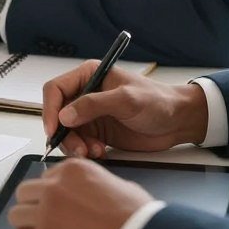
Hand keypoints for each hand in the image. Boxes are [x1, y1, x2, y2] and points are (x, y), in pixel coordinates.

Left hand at [9, 158, 152, 228]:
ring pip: (16, 215)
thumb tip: (87, 192)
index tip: (57, 205)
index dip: (50, 194)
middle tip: (45, 220)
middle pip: (25, 193)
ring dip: (27, 225)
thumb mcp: (116, 184)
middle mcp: (54, 187)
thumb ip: (92, 184)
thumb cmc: (136, 218)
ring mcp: (46, 213)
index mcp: (71, 170)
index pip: (45, 178)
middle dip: (33, 206)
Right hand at [42, 60, 208, 158]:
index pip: (55, 89)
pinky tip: (100, 152)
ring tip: (93, 152)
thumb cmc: (157, 102)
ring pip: (67, 131)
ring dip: (75, 144)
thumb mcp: (126, 100)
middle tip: (78, 149)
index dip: (49, 109)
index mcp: (89, 75)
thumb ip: (93, 105)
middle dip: (64, 133)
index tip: (53, 130)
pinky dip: (85, 150)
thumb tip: (63, 116)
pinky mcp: (97, 131)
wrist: (178, 122)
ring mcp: (90, 114)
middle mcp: (85, 93)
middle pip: (58, 114)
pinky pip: (80, 142)